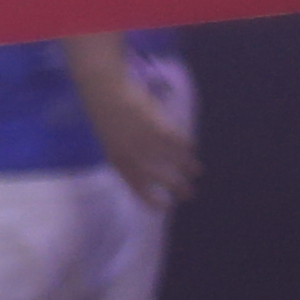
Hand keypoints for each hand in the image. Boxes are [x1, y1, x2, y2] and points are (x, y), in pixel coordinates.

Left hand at [62, 33, 200, 208]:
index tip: (163, 208)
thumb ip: (125, 154)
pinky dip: (187, 146)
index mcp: (118, 160)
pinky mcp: (161, 128)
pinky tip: (191, 148)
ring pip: (176, 162)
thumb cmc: (104, 113)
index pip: (137, 187)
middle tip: (188, 195)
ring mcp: (149, 143)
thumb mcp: (109, 139)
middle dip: (177, 189)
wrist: (104, 91)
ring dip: (188, 169)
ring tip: (195, 173)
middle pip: (161, 179)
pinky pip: (180, 142)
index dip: (151, 200)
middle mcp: (135, 156)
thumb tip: (144, 166)